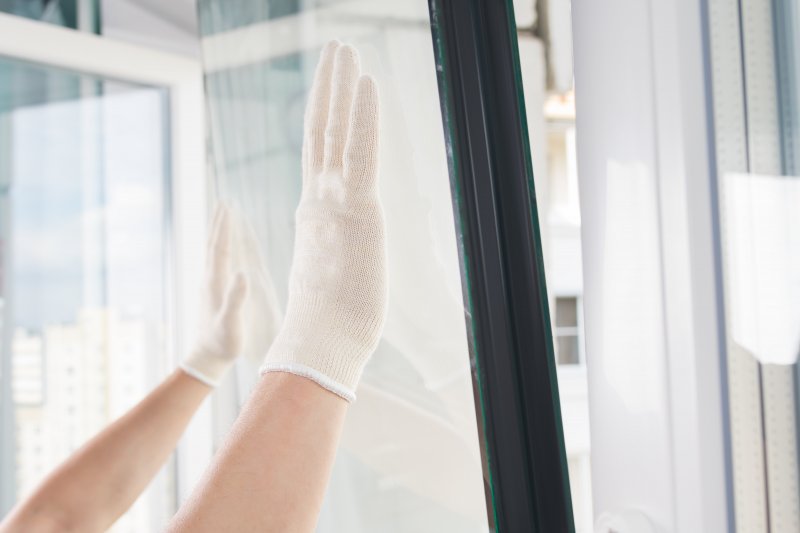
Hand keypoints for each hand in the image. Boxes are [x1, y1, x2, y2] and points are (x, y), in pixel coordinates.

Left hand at [181, 205, 247, 385]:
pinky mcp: (214, 293)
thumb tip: (244, 271)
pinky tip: (226, 250)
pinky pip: (217, 263)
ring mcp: (210, 286)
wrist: (208, 358)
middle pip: (213, 246)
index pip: (220, 248)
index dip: (224, 228)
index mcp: (214, 283)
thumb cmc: (223, 342)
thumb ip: (237, 298)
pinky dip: (222, 249)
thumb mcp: (232, 322)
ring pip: (213, 253)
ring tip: (224, 219)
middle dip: (219, 224)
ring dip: (219, 234)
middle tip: (224, 203)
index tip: (228, 207)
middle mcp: (209, 280)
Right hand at [260, 40, 385, 401]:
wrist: (321, 344)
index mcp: (315, 213)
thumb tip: (343, 255)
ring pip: (336, 131)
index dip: (324, 116)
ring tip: (343, 48)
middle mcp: (319, 199)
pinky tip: (365, 81)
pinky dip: (362, 116)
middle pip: (321, 131)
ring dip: (342, 86)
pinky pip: (359, 153)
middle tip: (333, 51)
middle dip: (328, 88)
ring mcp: (335, 201)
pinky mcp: (357, 210)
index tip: (330, 89)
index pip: (318, 154)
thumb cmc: (330, 322)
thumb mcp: (332, 275)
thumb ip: (335, 252)